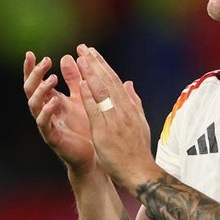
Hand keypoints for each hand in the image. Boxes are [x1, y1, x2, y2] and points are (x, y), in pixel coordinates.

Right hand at [23, 51, 96, 173]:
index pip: (36, 81)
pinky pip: (44, 124)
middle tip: (45, 61)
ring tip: (52, 78)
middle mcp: (45, 111)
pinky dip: (47, 111)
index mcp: (51, 100)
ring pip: (34, 105)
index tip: (31, 53)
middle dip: (35, 75)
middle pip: (30, 90)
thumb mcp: (80, 97)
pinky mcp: (52, 138)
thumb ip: (73, 79)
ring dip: (41, 90)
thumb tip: (66, 56)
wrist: (93, 154)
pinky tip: (54, 101)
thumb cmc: (85, 126)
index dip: (32, 68)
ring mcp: (47, 124)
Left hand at [75, 45, 157, 192]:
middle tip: (83, 47)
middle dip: (94, 63)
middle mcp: (123, 110)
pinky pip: (96, 111)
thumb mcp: (139, 122)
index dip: (102, 65)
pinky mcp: (106, 132)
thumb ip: (134, 102)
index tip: (92, 53)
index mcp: (128, 107)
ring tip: (80, 58)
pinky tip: (81, 84)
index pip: (114, 81)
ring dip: (90, 73)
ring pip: (102, 92)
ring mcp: (115, 120)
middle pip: (107, 81)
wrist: (140, 172)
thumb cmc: (137, 151)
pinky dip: (89, 96)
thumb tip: (130, 84)